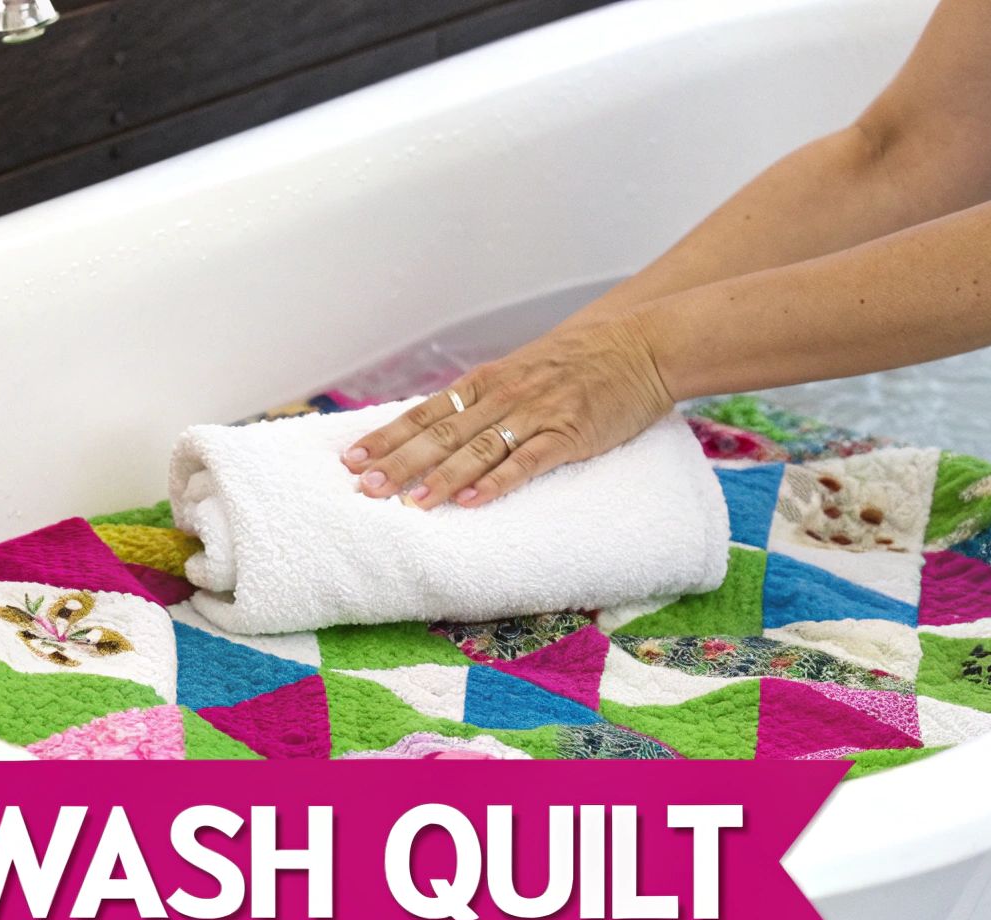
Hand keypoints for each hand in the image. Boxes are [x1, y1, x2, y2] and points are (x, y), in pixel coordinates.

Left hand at [342, 317, 675, 507]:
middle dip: (400, 462)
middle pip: (441, 434)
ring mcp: (535, 415)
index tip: (353, 459)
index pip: (425, 413)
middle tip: (365, 488)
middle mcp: (502, 396)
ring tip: (411, 504)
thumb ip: (480, 399)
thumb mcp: (519, 372)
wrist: (638, 345)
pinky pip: (528, 460)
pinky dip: (499, 481)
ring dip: (442, 478)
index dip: (388, 437)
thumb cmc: (577, 362)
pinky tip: (474, 500)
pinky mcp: (569, 434)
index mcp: (485, 382)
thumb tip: (436, 429)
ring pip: (478, 449)